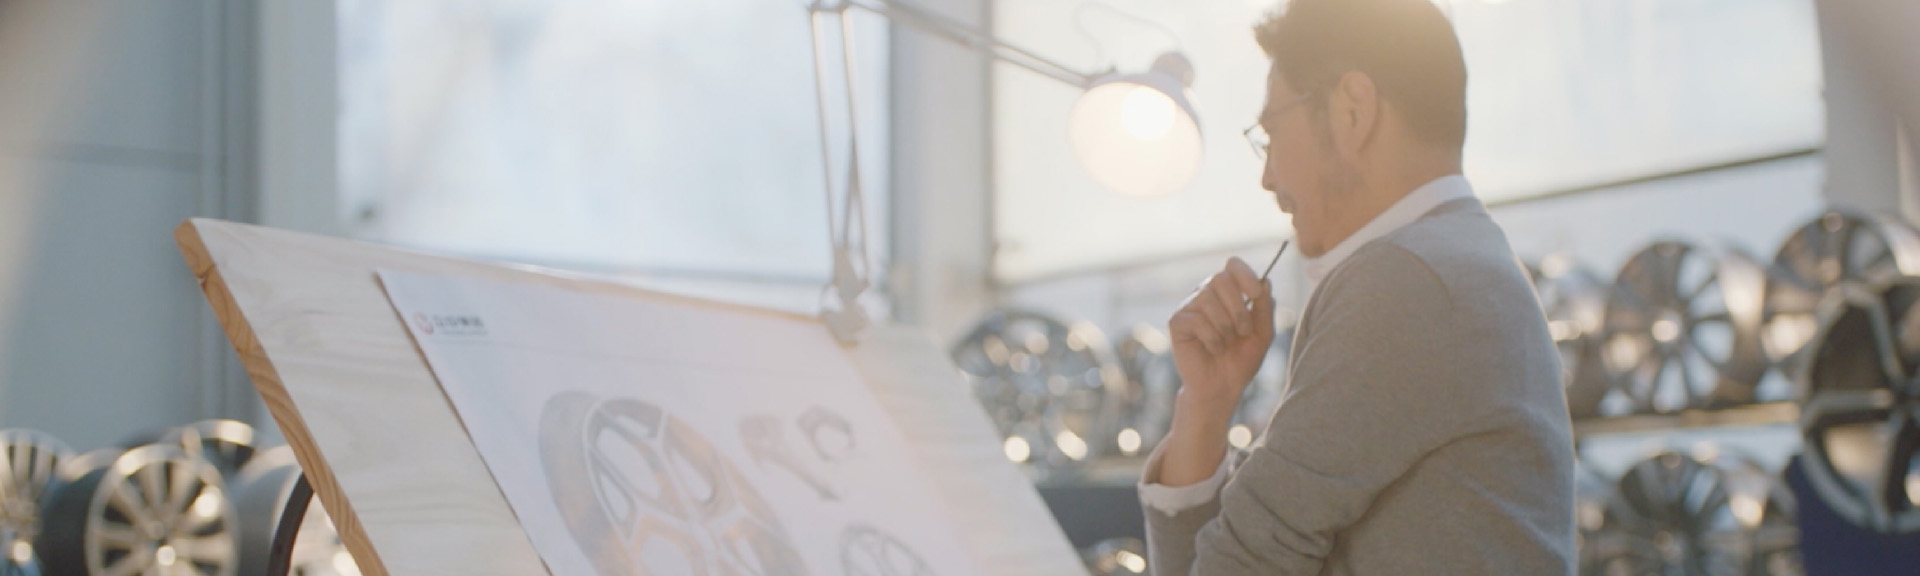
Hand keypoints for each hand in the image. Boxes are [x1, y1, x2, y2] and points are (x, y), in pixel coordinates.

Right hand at [1169, 257, 1275, 413]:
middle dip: (1238, 308)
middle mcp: (1206, 294)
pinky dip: (1212, 338)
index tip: (1256, 294)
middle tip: (1244, 332)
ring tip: (1227, 344)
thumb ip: (1265, 308)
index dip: (1245, 274)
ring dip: (1225, 327)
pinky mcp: (1177, 322)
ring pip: (1208, 300)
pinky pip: (1197, 320)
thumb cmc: (1241, 361)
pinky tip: (1213, 350)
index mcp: (1228, 293)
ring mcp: (1189, 307)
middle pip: (1220, 279)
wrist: (1221, 388)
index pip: (1233, 265)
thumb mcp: (1262, 334)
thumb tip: (1265, 281)